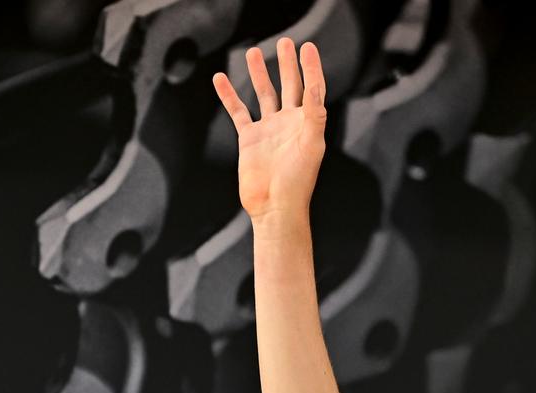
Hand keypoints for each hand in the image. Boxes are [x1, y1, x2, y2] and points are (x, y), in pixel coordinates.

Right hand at [212, 38, 327, 221]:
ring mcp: (269, 130)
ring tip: (253, 51)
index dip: (311, 68)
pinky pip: (238, 111)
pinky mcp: (250, 139)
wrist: (275, 208)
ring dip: (260, 73)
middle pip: (290, 86)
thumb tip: (315, 87)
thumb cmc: (298, 183)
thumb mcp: (311, 146)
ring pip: (264, 94)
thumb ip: (314, 115)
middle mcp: (289, 124)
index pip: (312, 89)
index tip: (307, 48)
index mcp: (308, 124)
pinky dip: (229, 95)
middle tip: (286, 42)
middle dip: (288, 64)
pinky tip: (220, 78)